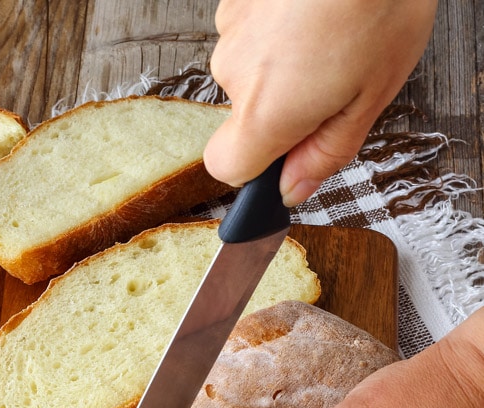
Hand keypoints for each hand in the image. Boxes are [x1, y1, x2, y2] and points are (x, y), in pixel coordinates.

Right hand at [204, 0, 437, 203]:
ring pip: (250, 69)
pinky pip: (252, 31)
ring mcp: (232, 27)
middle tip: (336, 81)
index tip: (287, 158)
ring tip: (332, 36)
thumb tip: (292, 189)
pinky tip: (315, 11)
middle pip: (245, 114)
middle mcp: (236, 71)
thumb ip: (324, 152)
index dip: (255, 169)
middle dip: (284, 108)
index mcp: (267, 110)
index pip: (226, 166)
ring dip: (284, 65)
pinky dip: (279, 30)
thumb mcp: (371, 98)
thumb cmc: (381, 4)